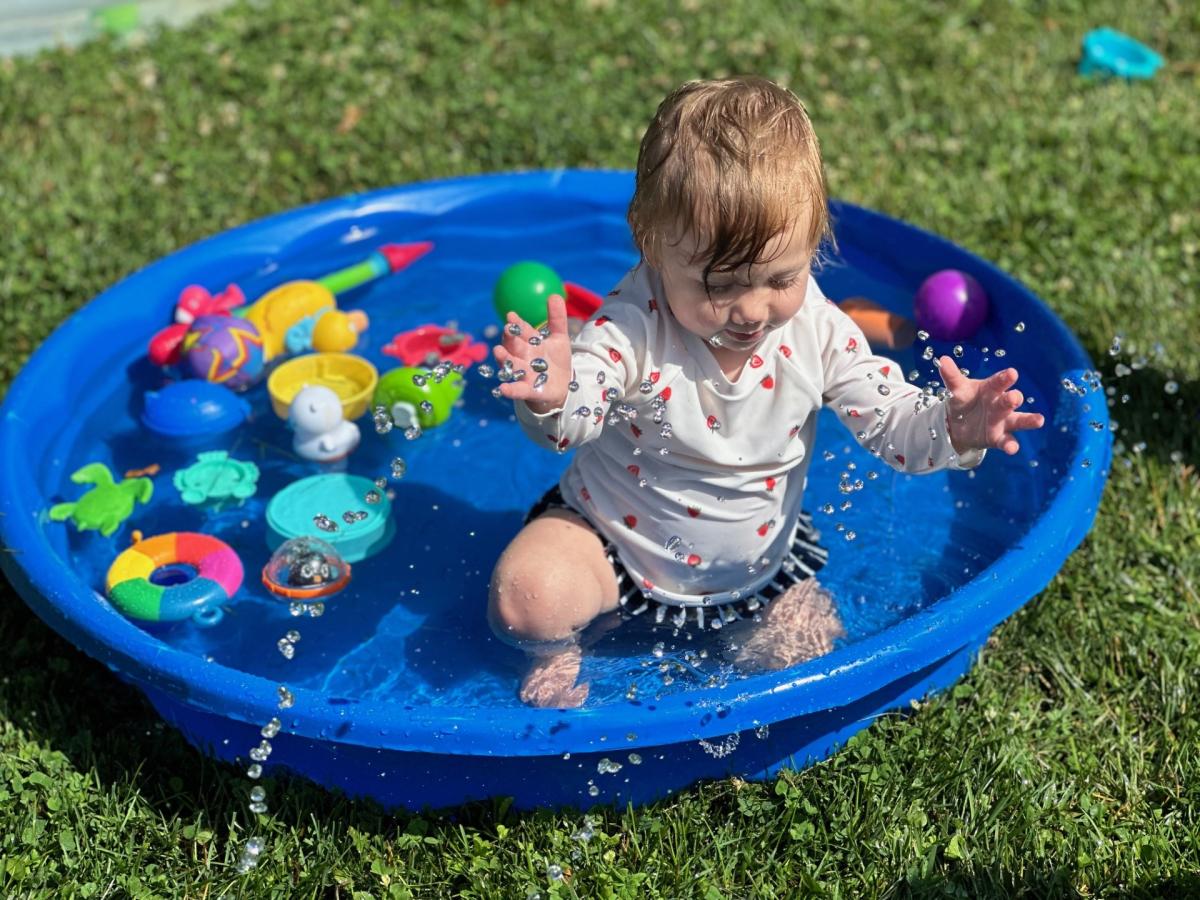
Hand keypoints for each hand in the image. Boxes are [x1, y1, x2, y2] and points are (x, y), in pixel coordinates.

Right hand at [493, 294, 572, 413]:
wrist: (562, 386)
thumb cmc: (556, 360)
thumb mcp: (559, 338)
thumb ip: (557, 318)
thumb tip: (553, 294)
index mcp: (529, 342)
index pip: (521, 331)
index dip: (517, 323)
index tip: (512, 315)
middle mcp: (522, 357)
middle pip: (513, 346)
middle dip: (509, 338)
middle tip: (506, 329)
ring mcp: (523, 374)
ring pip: (512, 365)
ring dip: (504, 359)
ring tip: (497, 351)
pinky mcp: (528, 391)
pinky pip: (517, 390)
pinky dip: (510, 390)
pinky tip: (503, 388)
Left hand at [939, 356, 1044, 454]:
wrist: (958, 424)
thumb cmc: (965, 400)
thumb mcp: (957, 390)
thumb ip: (952, 376)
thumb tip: (943, 360)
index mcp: (991, 389)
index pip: (999, 382)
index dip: (1005, 378)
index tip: (1012, 373)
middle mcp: (1000, 404)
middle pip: (1009, 400)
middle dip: (1013, 398)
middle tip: (1015, 397)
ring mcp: (1002, 421)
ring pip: (1018, 420)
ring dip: (1028, 420)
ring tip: (1039, 420)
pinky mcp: (998, 437)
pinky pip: (1007, 441)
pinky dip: (1011, 445)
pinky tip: (1013, 449)